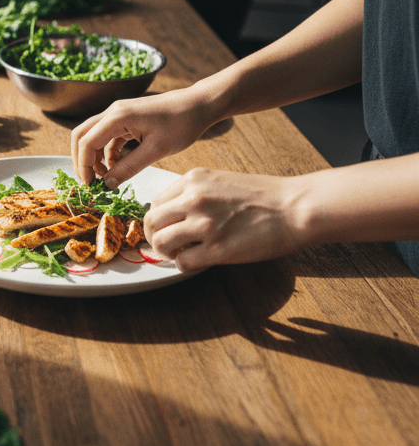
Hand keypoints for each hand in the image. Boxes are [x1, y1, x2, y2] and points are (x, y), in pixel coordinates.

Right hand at [71, 86, 217, 187]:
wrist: (197, 105)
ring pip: (92, 135)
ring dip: (93, 156)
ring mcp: (118, 113)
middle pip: (82, 135)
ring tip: (105, 177)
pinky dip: (106, 152)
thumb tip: (107, 184)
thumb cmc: (181, 125)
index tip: (90, 186)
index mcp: (117, 117)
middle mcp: (113, 112)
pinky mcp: (125, 118)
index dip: (83, 166)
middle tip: (90, 182)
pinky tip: (116, 166)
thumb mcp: (155, 150)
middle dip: (82, 160)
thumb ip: (129, 167)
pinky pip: (106, 135)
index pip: (86, 142)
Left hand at [144, 167, 305, 271]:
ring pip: (161, 243)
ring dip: (167, 253)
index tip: (165, 228)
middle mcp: (193, 199)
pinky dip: (185, 265)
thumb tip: (174, 214)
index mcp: (193, 180)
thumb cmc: (264, 196)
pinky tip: (199, 261)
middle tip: (167, 246)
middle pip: (151, 222)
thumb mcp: (220, 181)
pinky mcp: (217, 248)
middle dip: (154, 237)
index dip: (157, 220)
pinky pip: (183, 262)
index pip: (156, 202)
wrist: (295, 208)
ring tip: (182, 254)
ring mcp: (204, 224)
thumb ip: (194, 194)